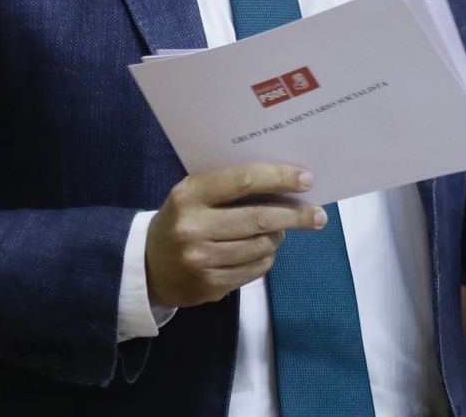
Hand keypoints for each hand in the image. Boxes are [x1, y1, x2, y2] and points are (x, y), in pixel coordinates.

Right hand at [145, 163, 327, 307]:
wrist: (147, 265)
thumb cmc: (182, 219)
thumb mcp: (196, 194)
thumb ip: (232, 187)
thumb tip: (287, 185)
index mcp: (190, 195)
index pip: (243, 180)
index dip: (279, 178)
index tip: (307, 179)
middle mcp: (193, 227)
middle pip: (259, 219)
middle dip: (296, 215)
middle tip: (318, 215)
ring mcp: (201, 260)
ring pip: (261, 246)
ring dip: (279, 237)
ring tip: (281, 231)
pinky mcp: (209, 286)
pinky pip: (255, 270)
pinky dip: (267, 257)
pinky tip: (262, 250)